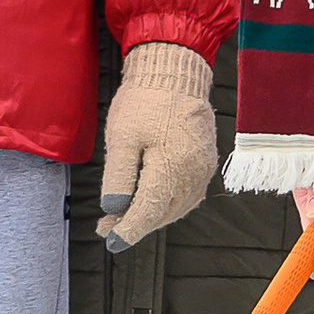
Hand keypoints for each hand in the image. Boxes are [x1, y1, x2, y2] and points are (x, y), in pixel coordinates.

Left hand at [98, 39, 218, 249]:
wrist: (176, 72)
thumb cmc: (146, 100)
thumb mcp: (122, 136)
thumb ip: (118, 176)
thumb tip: (114, 209)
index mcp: (171, 167)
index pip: (148, 211)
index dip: (128, 230)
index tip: (111, 241)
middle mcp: (193, 174)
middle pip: (162, 214)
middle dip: (134, 224)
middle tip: (107, 227)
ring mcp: (202, 170)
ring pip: (175, 208)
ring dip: (150, 216)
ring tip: (123, 216)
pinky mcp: (205, 164)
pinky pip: (186, 195)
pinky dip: (166, 204)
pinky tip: (149, 200)